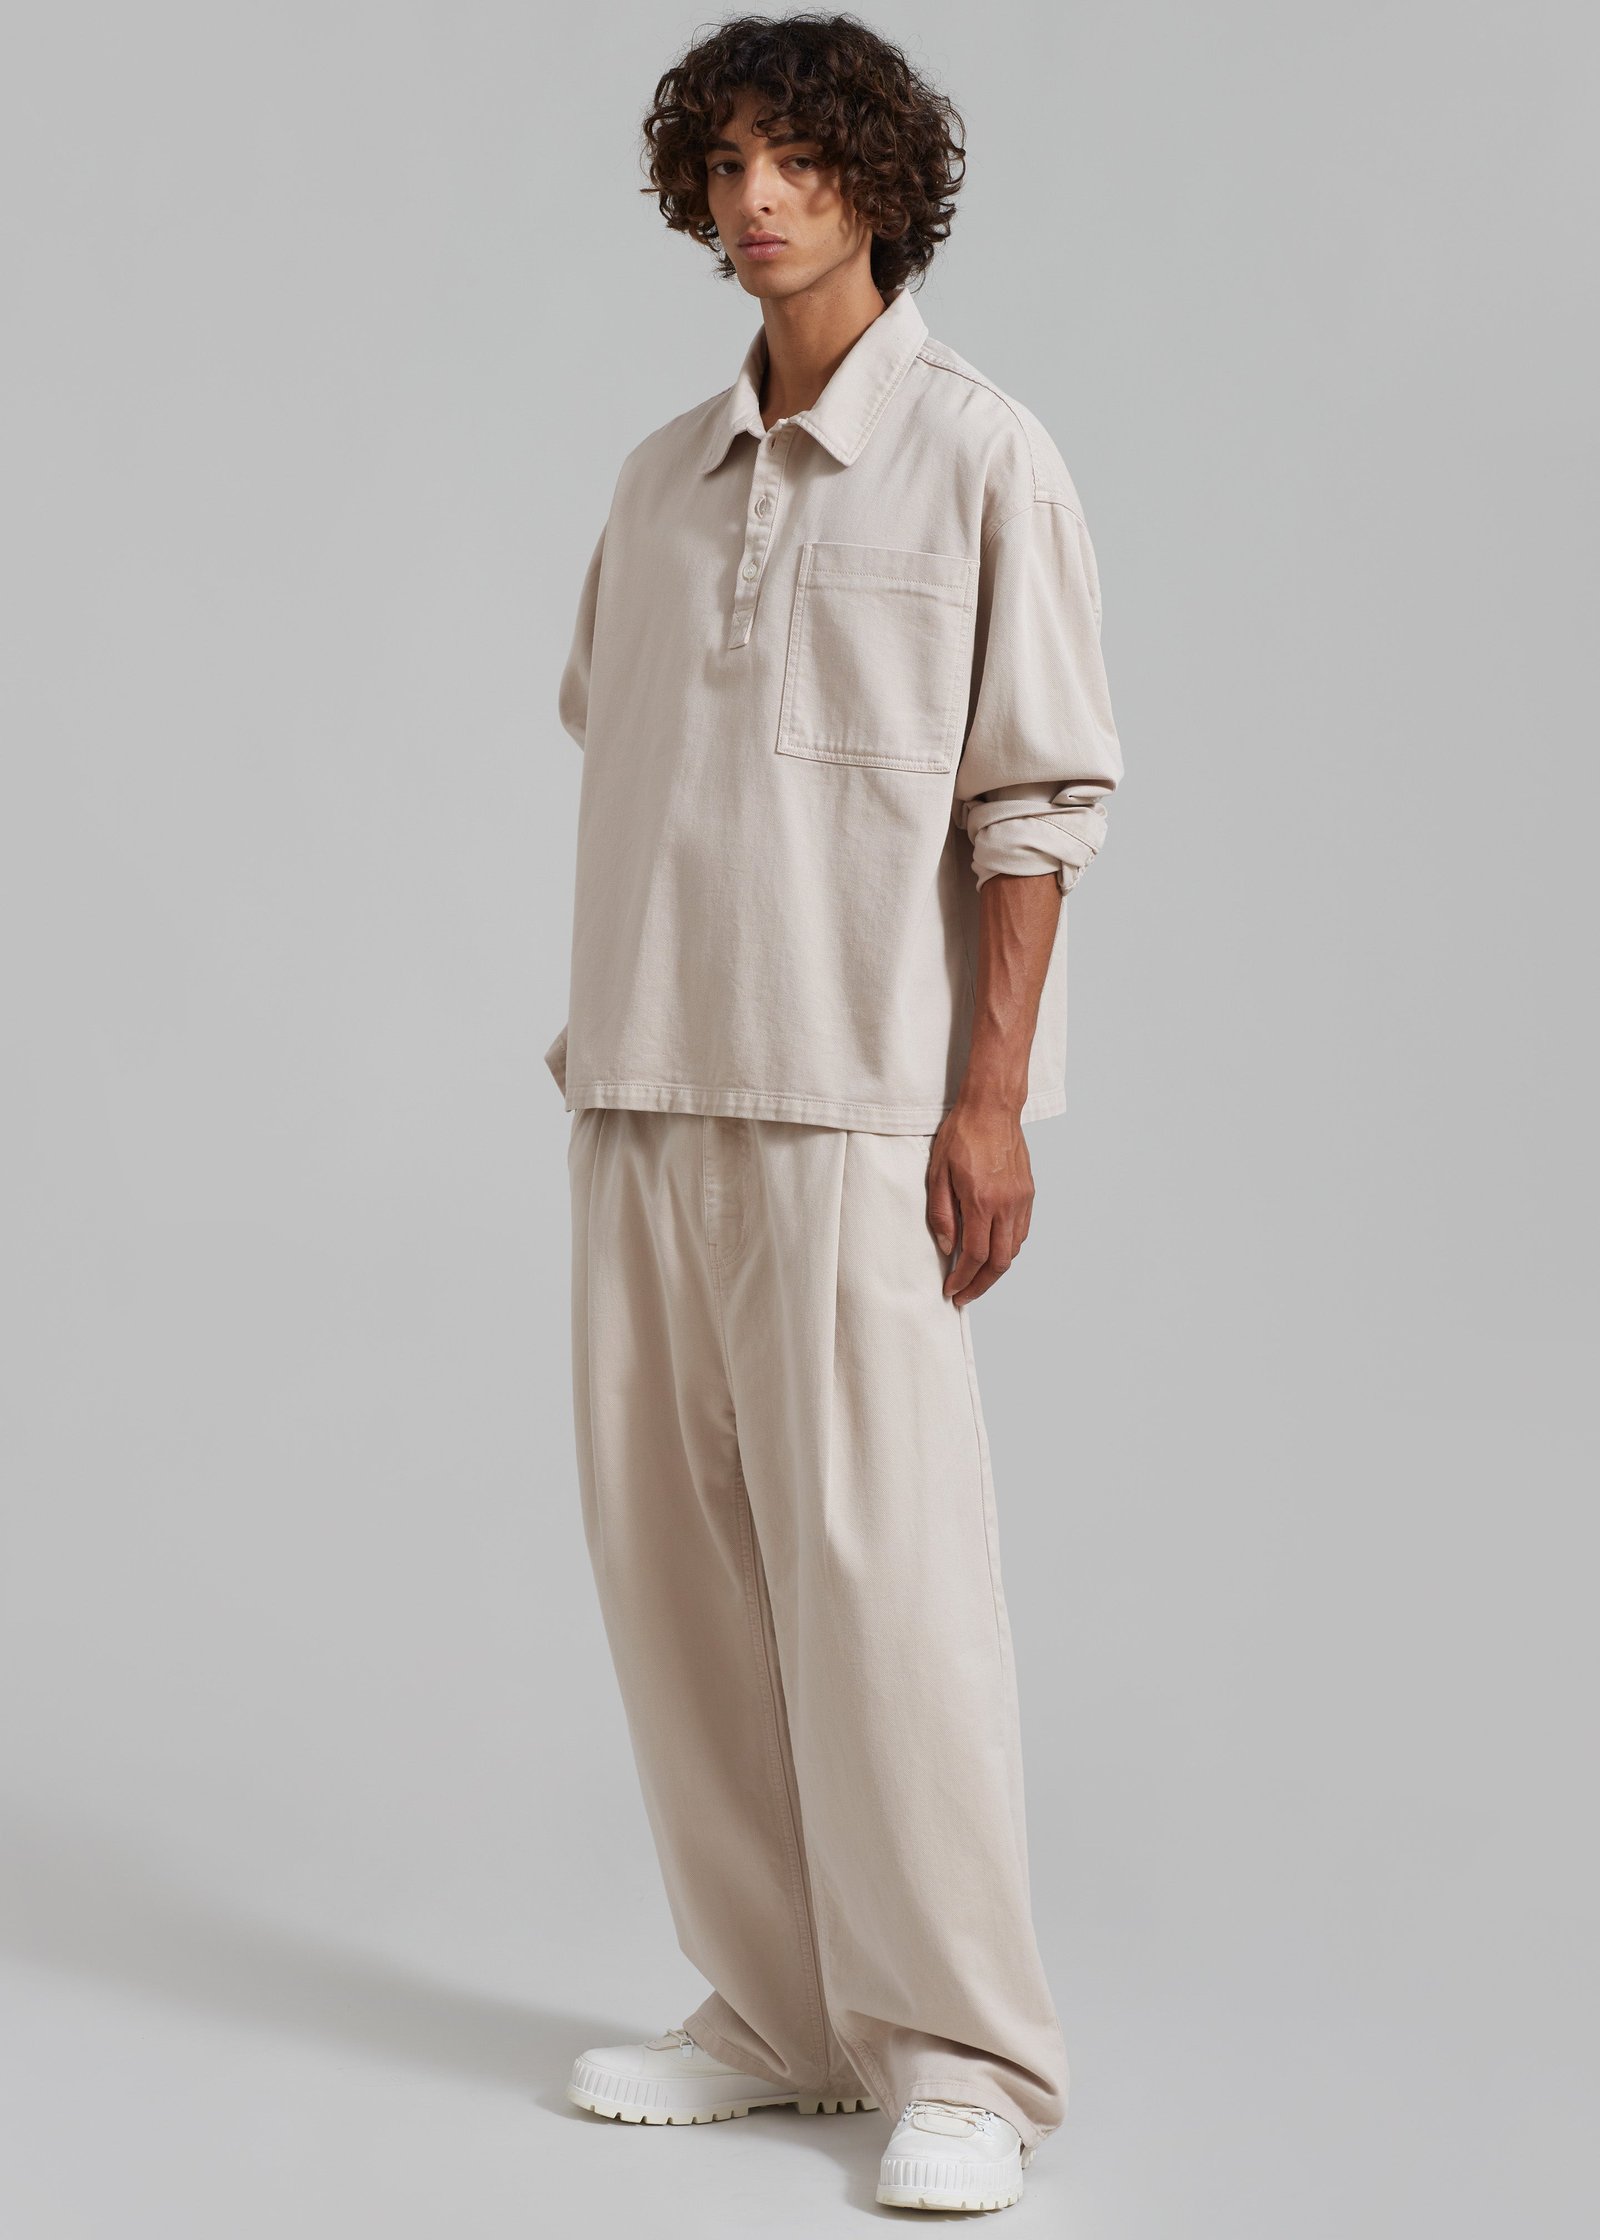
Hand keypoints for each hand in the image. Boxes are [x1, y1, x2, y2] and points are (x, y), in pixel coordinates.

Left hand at [925, 1097, 1034, 1305]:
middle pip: (999, 1262)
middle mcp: (1006, 1205)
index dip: (963, 1279)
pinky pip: (1021, 1231)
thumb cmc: (961, 1136)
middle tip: (964, 1296)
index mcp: (981, 1201)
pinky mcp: (1028, 1193)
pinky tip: (993, 1250)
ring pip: (1013, 1249)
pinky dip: (1007, 1248)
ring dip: (995, 1269)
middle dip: (981, 1285)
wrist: (993, 1108)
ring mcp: (1021, 1200)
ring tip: (976, 1276)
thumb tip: (947, 1247)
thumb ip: (941, 1213)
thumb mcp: (937, 1173)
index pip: (974, 1255)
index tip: (951, 1290)